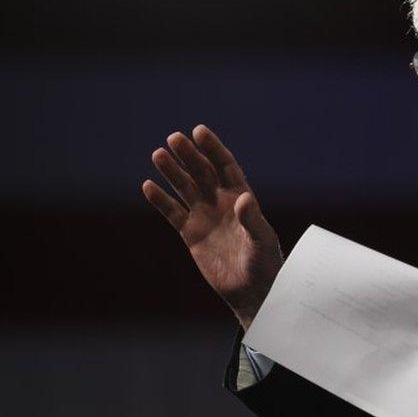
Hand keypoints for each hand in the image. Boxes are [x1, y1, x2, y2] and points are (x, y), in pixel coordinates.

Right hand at [142, 124, 282, 329]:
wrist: (251, 291)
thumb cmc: (264, 263)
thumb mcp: (262, 240)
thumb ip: (252, 219)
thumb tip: (245, 198)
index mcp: (242, 197)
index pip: (225, 166)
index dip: (213, 148)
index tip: (199, 131)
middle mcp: (222, 202)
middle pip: (202, 172)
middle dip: (189, 155)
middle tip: (173, 138)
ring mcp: (205, 216)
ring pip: (185, 188)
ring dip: (172, 171)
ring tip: (158, 154)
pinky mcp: (191, 234)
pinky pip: (173, 212)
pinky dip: (160, 200)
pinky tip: (148, 185)